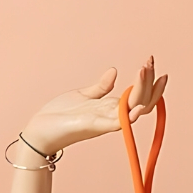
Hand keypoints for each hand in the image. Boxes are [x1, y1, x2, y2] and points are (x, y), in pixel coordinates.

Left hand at [20, 56, 167, 156]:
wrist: (40, 131)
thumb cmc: (59, 116)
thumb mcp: (82, 96)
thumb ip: (100, 87)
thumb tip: (114, 71)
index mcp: (110, 108)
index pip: (139, 97)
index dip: (149, 82)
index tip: (152, 63)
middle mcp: (112, 116)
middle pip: (142, 101)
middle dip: (149, 81)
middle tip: (150, 61)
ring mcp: (105, 122)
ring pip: (135, 108)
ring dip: (143, 89)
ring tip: (145, 69)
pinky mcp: (94, 126)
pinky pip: (118, 123)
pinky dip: (130, 114)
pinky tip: (139, 104)